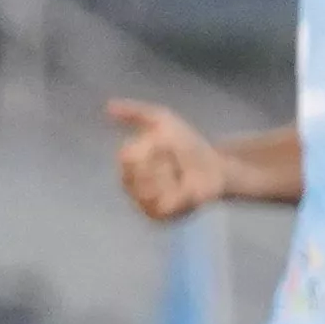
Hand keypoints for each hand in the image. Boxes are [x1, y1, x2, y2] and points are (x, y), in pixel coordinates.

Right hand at [107, 99, 219, 220]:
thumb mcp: (162, 120)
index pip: (126, 158)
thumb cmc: (188, 145)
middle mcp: (132, 189)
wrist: (217, 166)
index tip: (166, 144)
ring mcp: (146, 206)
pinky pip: (162, 202)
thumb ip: (135, 113)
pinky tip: (185, 186)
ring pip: (148, 188)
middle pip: (136, 173)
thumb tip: (107, 106)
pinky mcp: (163, 217)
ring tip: (180, 174)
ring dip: (169, 176)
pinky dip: (176, 191)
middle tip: (175, 160)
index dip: (149, 148)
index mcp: (127, 168)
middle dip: (160, 161)